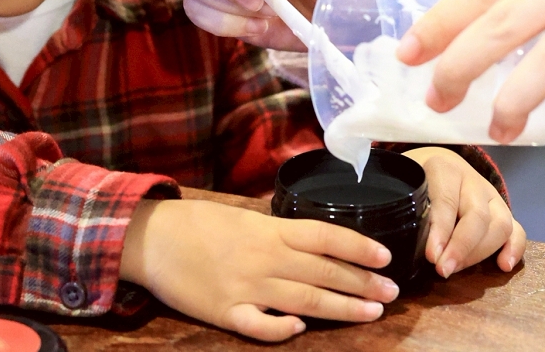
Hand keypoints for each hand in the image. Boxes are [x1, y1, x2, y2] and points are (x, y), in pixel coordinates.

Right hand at [119, 199, 398, 341]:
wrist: (151, 238)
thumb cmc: (196, 223)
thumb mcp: (241, 216)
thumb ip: (275, 229)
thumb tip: (311, 239)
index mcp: (268, 230)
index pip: (325, 236)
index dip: (358, 247)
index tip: (385, 257)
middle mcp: (263, 258)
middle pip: (323, 271)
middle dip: (362, 283)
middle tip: (392, 292)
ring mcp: (246, 287)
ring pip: (304, 299)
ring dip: (341, 307)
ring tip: (371, 311)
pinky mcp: (225, 312)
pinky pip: (260, 325)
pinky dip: (281, 328)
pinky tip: (300, 328)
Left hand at [403, 147, 525, 276]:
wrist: (437, 162)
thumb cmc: (414, 177)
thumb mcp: (403, 181)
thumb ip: (400, 201)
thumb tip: (388, 233)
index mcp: (444, 168)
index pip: (446, 201)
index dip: (440, 230)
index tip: (431, 255)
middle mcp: (472, 180)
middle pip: (477, 216)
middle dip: (461, 247)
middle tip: (442, 270)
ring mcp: (491, 196)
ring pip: (500, 224)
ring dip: (480, 252)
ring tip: (457, 270)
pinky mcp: (503, 211)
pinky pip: (517, 229)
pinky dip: (515, 248)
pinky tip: (503, 266)